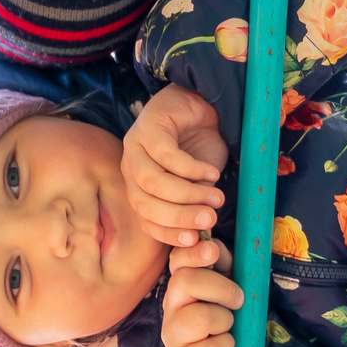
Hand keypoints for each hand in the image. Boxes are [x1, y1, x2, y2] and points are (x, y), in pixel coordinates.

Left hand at [123, 83, 227, 246]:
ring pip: (153, 182)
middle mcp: (130, 169)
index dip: (168, 233)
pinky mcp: (148, 126)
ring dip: (187, 194)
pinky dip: (191, 168)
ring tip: (216, 195)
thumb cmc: (200, 149)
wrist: (203, 106)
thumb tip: (202, 234)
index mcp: (138, 187)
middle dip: (179, 216)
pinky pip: (166, 156)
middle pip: (144, 203)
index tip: (195, 240)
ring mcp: (135, 146)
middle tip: (210, 219)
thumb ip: (194, 206)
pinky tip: (211, 171)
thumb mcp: (198, 184)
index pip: (144, 220)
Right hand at [160, 240, 243, 346]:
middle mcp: (170, 306)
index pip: (177, 260)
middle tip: (237, 300)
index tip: (212, 253)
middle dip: (221, 288)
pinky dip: (227, 346)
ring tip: (227, 327)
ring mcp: (172, 335)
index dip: (193, 252)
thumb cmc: (226, 321)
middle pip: (185, 281)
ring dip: (225, 320)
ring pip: (200, 316)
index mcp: (181, 284)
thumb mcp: (228, 289)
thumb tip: (216, 248)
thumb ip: (224, 266)